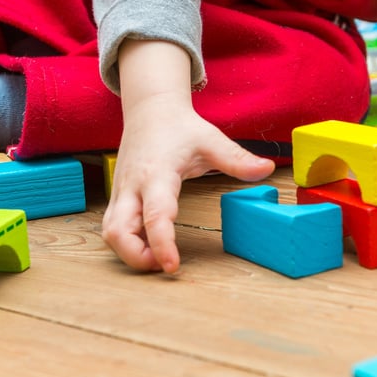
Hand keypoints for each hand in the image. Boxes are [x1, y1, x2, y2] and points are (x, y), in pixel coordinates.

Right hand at [101, 41, 273, 273]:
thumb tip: (266, 169)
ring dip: (129, 253)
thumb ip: (237, 159)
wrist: (149, 111)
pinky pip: (112, 228)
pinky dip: (126, 244)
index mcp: (156, 174)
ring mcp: (120, 193)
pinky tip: (148, 247)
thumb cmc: (179, 127)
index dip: (162, 244)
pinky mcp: (117, 198)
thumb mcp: (211, 140)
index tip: (171, 266)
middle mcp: (132, 186)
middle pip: (118, 232)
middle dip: (136, 257)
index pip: (155, 215)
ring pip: (110, 234)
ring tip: (158, 258)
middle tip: (165, 266)